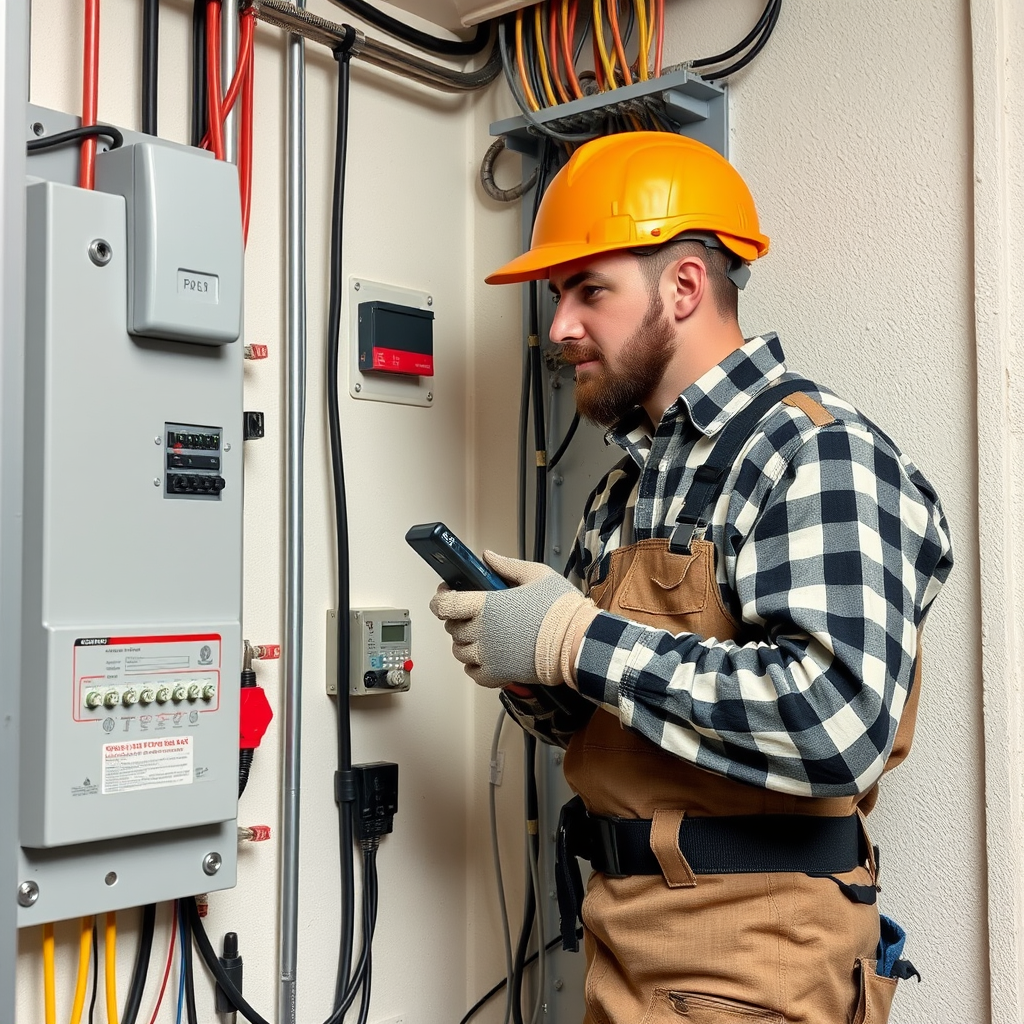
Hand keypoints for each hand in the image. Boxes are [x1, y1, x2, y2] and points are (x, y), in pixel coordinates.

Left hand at [429, 551, 596, 688]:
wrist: (578, 642)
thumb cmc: (561, 609)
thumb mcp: (536, 575)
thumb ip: (506, 566)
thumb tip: (488, 557)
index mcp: (487, 605)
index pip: (444, 604)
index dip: (440, 598)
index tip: (446, 594)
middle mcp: (482, 631)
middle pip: (451, 627)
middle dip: (458, 618)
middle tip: (473, 613)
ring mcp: (489, 655)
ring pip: (459, 651)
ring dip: (465, 642)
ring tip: (482, 634)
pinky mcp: (498, 674)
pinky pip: (472, 672)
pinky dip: (474, 665)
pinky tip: (487, 655)